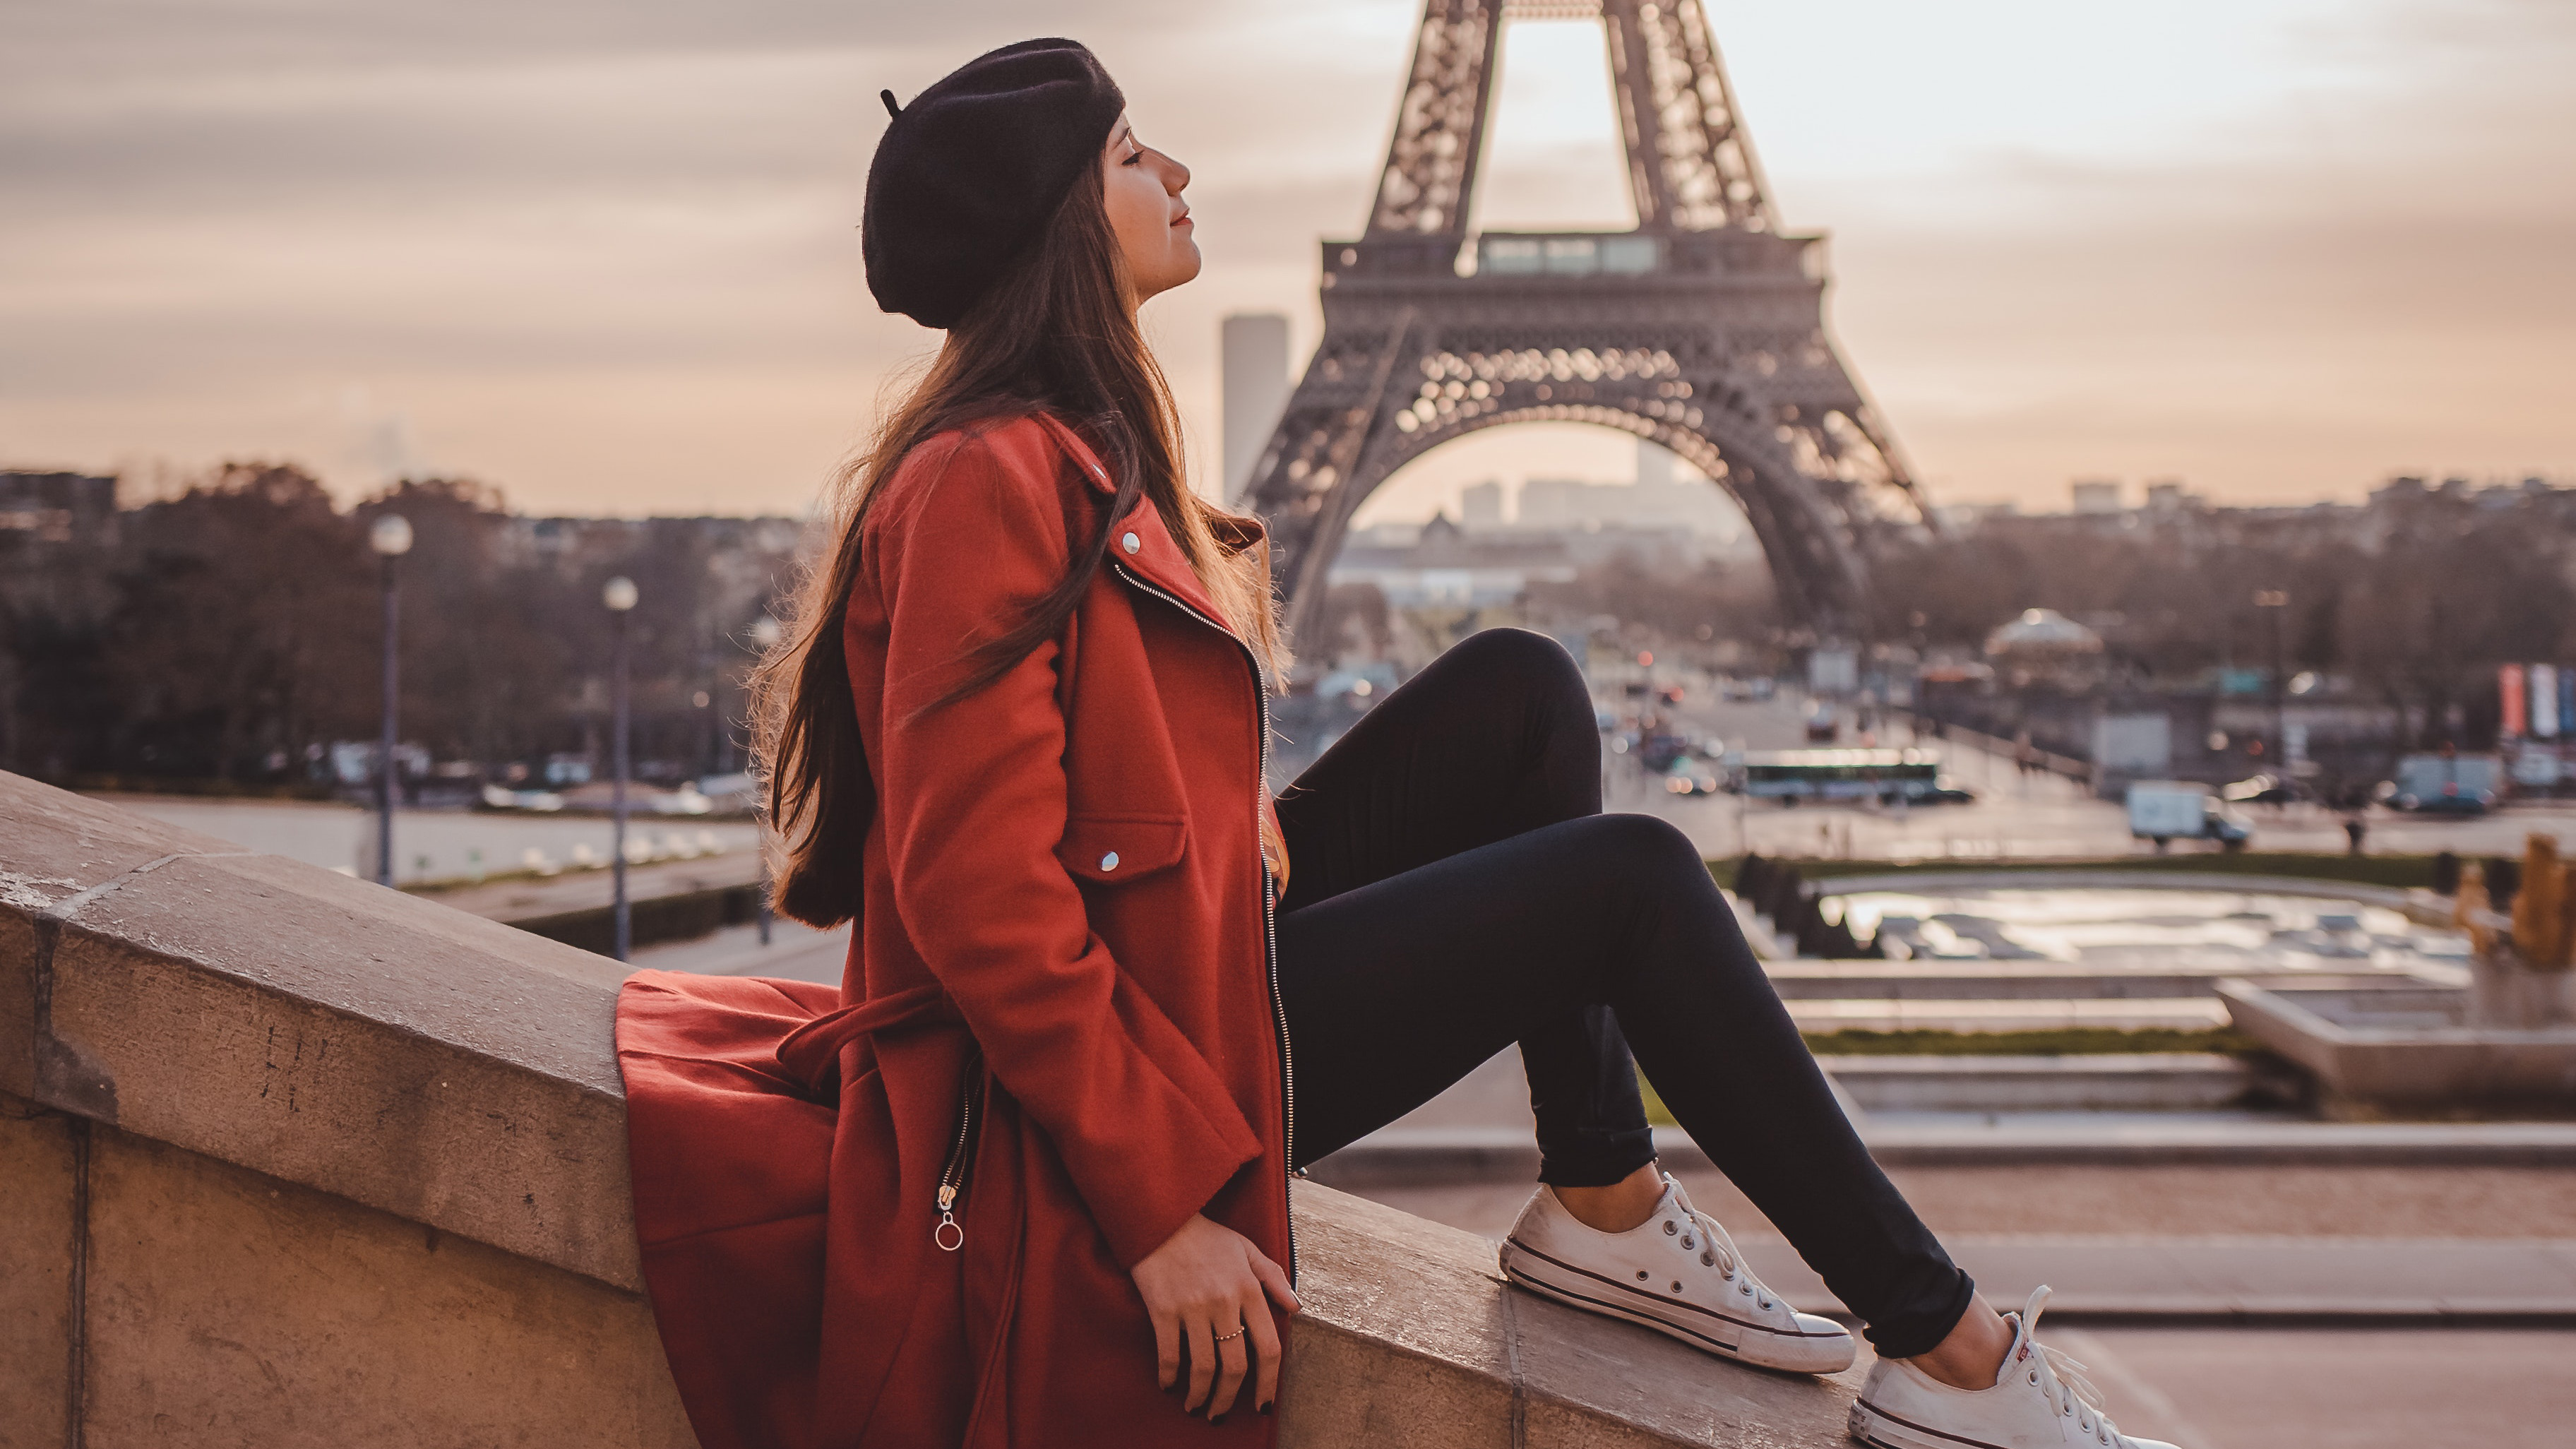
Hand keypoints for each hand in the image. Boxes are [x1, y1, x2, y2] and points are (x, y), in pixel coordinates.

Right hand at [1129, 1213, 1299, 1418]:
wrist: (1160, 1217)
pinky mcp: (1163, 1309)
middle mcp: (1225, 1301)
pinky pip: (1169, 1355)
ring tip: (1195, 1407)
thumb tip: (1296, 1309)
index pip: (1268, 1346)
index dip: (1268, 1383)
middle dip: (1229, 1399)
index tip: (1262, 1405)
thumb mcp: (1246, 1248)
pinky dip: (1169, 1377)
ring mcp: (1193, 1307)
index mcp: (1249, 1288)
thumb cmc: (1205, 1235)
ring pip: (1203, 1367)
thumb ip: (1273, 1277)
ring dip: (1199, 1395)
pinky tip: (1169, 1386)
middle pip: (1235, 1366)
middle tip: (1220, 1414)